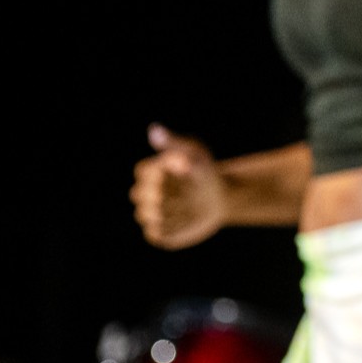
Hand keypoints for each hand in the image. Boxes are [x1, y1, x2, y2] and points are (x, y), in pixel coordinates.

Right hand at [129, 123, 224, 249]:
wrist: (221, 198)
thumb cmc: (206, 173)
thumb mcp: (195, 154)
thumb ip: (174, 144)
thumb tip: (154, 129)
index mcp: (150, 172)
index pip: (143, 172)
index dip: (164, 172)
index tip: (186, 169)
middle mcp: (144, 193)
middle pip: (140, 194)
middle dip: (165, 193)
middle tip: (187, 190)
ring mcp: (148, 214)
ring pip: (147, 215)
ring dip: (172, 210)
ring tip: (189, 205)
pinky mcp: (158, 233)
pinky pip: (156, 233)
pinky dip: (173, 227)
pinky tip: (187, 219)